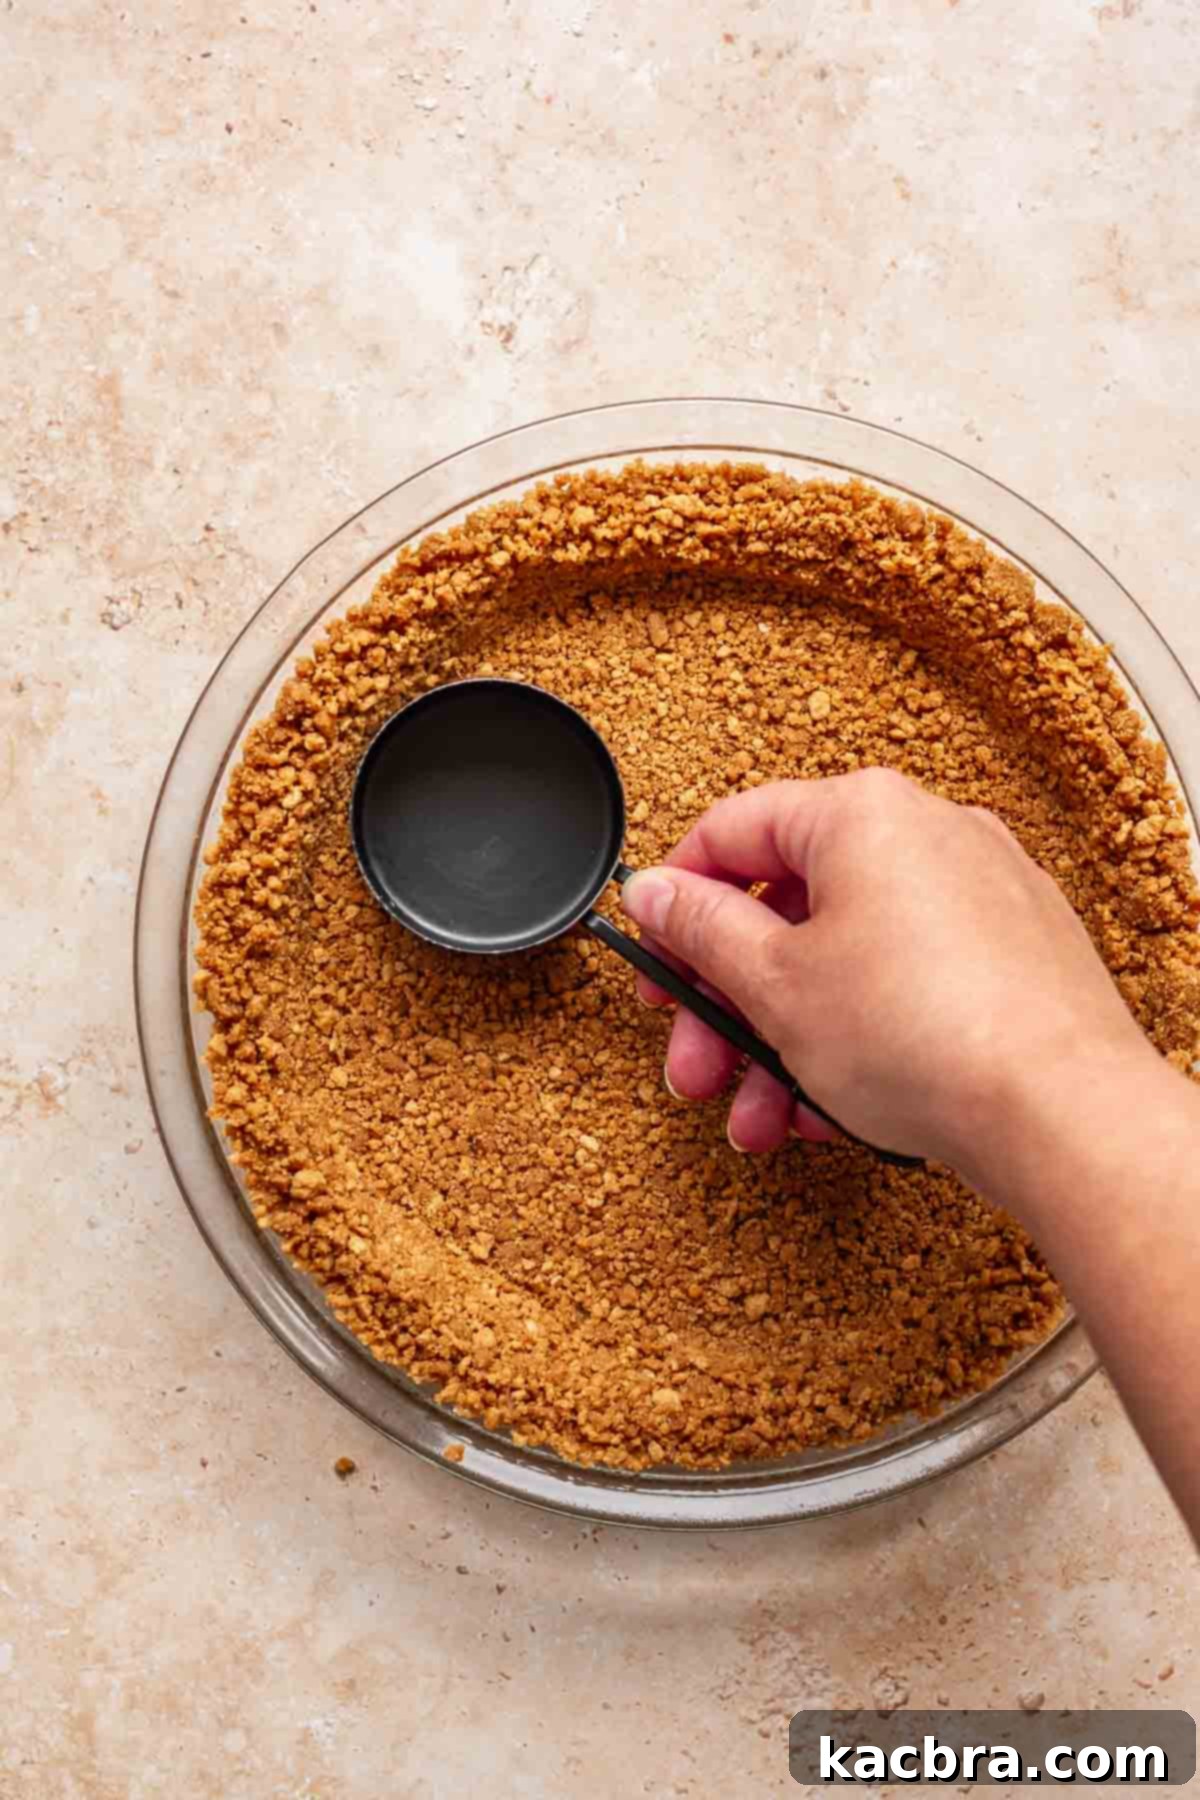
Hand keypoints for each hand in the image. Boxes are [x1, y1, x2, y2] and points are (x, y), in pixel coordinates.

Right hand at [621, 769, 1152, 1170]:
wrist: (1060, 1115)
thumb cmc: (928, 1037)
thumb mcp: (774, 983)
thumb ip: (700, 930)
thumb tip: (657, 892)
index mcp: (862, 814)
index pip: (733, 830)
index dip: (676, 899)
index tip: (654, 956)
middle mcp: (927, 835)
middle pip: (787, 910)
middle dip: (729, 1005)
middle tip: (698, 1060)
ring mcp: (978, 894)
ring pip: (845, 961)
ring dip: (785, 1043)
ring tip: (764, 1116)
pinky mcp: (1012, 957)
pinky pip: (904, 986)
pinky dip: (857, 1040)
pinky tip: (831, 1110)